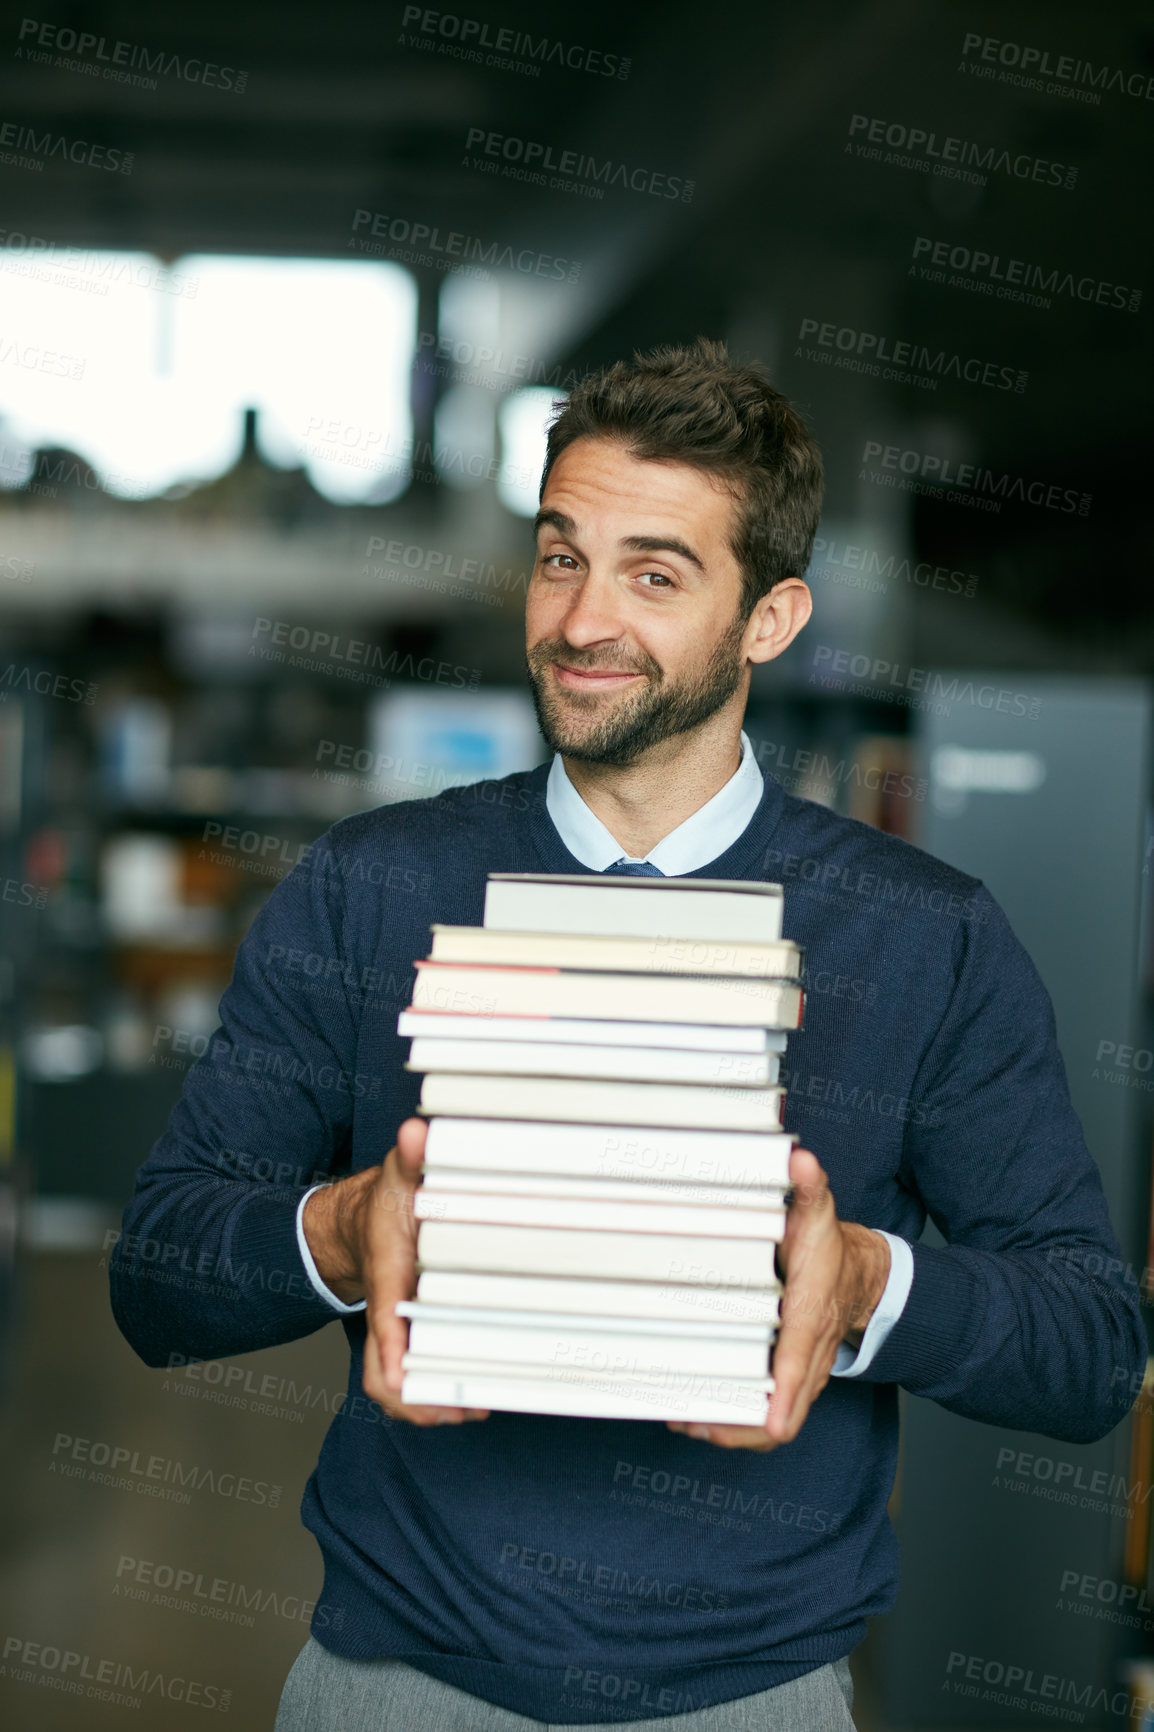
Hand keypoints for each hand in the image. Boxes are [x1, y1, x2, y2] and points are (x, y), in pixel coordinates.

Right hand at [301, 1116, 489, 1428]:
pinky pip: (408, 1377)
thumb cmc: (388, 1201)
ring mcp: (392, 1330)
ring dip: (429, 1405)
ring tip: (473, 1408)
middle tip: (467, 1405)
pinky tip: (466, 1395)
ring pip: (394, 1386)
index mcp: (385, 1276)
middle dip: (420, 1399)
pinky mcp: (405, 1338)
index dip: (394, 1352)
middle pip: (384, 1374)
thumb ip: (412, 1155)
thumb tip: (417, 1132)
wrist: (364, 1221)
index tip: (407, 1379)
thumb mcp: (401, 1173)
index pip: (384, 1322)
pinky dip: (430, 1394)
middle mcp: (384, 1311)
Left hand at [666, 1147, 889, 1451]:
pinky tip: (703, 1419)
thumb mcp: (818, 1212)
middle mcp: (813, 1350)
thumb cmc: (828, 1248)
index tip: (774, 1421)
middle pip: (787, 1405)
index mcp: (813, 1311)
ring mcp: (806, 1371)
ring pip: (779, 1419)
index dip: (787, 1390)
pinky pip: (774, 1414)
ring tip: (688, 1424)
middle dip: (745, 1423)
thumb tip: (800, 1159)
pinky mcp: (795, 1381)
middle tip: (694, 1421)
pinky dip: (742, 1425)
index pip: (800, 1354)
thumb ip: (808, 1187)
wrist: (860, 1277)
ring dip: (737, 1429)